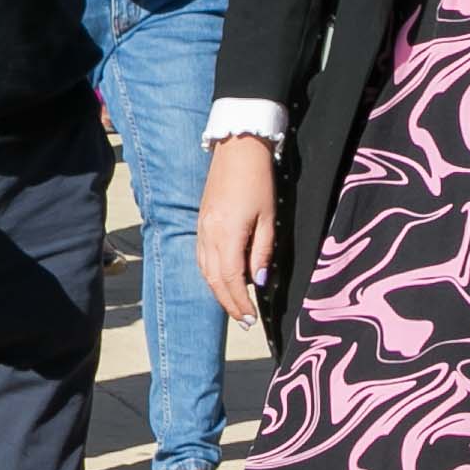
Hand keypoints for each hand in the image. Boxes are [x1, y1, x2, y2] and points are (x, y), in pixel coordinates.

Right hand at [199, 134, 280, 325]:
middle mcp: (208, 235)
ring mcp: (201, 229)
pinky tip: (222, 280)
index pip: (230, 280)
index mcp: (225, 235)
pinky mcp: (201, 223)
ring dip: (219, 292)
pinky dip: (211, 274)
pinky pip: (202, 257)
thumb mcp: (268, 218)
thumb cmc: (258, 180)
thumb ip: (262, 253)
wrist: (238, 148)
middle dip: (229, 303)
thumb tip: (259, 282)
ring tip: (235, 306)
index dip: (240, 303)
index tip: (252, 319)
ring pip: (205, 271)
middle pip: (214, 280)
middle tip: (245, 321)